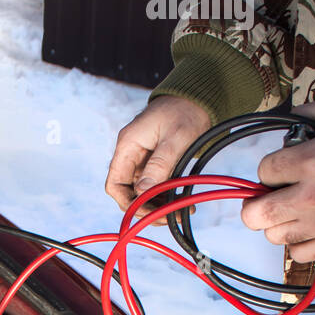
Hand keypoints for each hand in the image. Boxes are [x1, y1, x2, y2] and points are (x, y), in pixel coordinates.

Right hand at [105, 96, 211, 220]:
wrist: (199, 98)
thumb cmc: (186, 111)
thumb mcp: (175, 138)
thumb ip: (159, 165)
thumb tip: (142, 193)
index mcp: (128, 146)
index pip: (115, 184)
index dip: (127, 202)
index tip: (148, 212)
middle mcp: (132, 155)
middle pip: (128, 193)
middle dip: (146, 208)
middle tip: (169, 216)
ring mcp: (143, 160)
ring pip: (143, 193)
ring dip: (159, 205)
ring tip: (181, 210)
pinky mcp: (156, 163)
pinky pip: (156, 187)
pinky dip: (167, 197)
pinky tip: (182, 201)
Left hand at [240, 100, 314, 262]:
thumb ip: (312, 114)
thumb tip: (289, 118)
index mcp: (314, 160)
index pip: (264, 171)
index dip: (271, 168)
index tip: (284, 167)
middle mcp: (314, 197)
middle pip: (255, 215)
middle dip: (258, 204)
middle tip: (271, 195)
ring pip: (275, 236)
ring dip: (280, 222)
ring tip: (297, 209)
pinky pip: (299, 255)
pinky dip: (300, 243)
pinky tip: (312, 226)